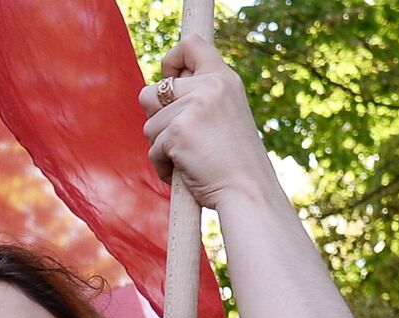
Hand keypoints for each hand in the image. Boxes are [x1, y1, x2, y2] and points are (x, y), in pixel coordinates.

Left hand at [137, 35, 279, 210]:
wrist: (248, 192)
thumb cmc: (235, 163)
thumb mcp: (225, 116)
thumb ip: (199, 98)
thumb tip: (154, 94)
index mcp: (224, 79)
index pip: (191, 44)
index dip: (171, 61)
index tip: (170, 81)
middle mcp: (209, 87)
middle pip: (151, 92)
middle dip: (157, 121)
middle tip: (183, 140)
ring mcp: (193, 107)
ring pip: (149, 125)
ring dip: (162, 148)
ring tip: (190, 159)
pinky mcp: (178, 131)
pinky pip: (153, 149)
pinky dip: (164, 167)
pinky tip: (187, 173)